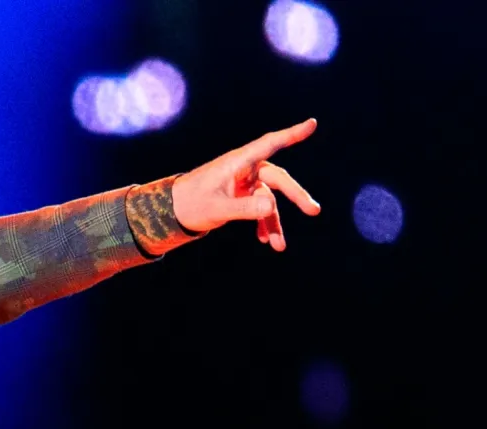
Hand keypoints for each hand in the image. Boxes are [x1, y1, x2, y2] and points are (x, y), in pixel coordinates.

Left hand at [172, 118, 321, 251]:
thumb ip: (243, 208)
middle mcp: (245, 170)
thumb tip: (271, 207)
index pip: (269, 144)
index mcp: (238, 162)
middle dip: (296, 196)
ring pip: (270, 200)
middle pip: (278, 179)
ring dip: (275, 222)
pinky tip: (267, 242)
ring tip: (279, 246)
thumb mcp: (217, 208)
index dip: (291, 134)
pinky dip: (264, 225)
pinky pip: (260, 210)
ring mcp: (245, 183)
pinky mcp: (243, 197)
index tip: (312, 123)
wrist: (172, 213)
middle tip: (314, 211)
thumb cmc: (191, 203)